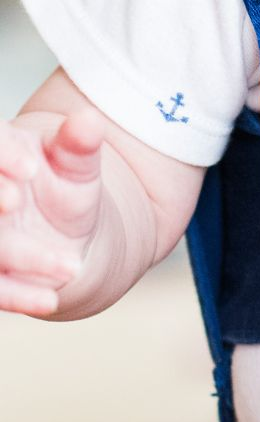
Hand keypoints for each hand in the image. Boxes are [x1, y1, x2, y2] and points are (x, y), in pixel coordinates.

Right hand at [0, 110, 104, 314]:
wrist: (64, 226)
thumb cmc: (65, 182)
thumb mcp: (78, 163)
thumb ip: (80, 143)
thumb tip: (90, 120)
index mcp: (1, 149)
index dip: (3, 154)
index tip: (29, 167)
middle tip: (14, 201)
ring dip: (20, 255)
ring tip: (70, 266)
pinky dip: (19, 294)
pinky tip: (50, 300)